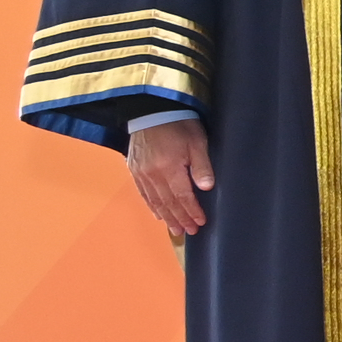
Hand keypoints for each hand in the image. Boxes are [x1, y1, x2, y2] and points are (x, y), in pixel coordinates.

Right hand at [127, 117, 213, 237]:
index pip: (182, 197)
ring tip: (175, 229)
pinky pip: (143, 193)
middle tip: (189, 231)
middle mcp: (152, 174)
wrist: (151, 110)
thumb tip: (207, 187)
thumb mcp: (197, 141)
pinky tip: (158, 214)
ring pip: (154, 201)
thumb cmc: (179, 124)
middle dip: (180, 218)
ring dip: (166, 216)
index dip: (192, 211)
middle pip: (168, 203)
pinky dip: (151, 205)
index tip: (200, 222)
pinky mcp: (134, 169)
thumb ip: (202, 165)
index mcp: (169, 168)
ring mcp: (141, 173)